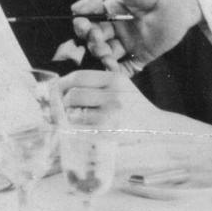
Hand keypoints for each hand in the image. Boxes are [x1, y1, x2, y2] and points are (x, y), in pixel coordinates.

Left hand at [57, 70, 171, 134]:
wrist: (156, 130)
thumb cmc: (133, 109)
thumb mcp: (121, 88)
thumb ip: (97, 84)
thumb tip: (62, 87)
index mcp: (115, 79)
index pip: (78, 77)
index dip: (61, 83)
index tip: (55, 90)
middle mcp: (113, 95)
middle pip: (72, 95)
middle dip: (62, 104)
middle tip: (60, 110)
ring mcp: (111, 115)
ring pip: (73, 113)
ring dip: (66, 118)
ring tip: (69, 121)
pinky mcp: (108, 133)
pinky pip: (79, 130)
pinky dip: (72, 130)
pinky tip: (74, 131)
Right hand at [70, 0, 200, 73]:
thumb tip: (75, 9)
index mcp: (110, 10)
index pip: (88, 22)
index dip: (83, 26)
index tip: (83, 24)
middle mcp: (117, 27)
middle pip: (95, 41)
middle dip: (92, 41)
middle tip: (97, 37)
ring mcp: (130, 42)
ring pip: (107, 56)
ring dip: (101, 57)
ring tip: (106, 52)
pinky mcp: (143, 54)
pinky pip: (126, 68)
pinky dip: (116, 72)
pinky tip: (113, 67)